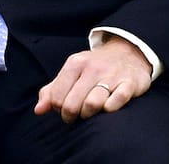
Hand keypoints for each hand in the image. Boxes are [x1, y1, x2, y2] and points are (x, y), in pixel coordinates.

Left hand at [34, 36, 151, 122]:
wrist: (129, 52)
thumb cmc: (95, 68)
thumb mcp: (72, 72)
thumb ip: (52, 90)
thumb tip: (38, 110)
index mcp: (76, 63)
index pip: (56, 97)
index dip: (58, 109)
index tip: (65, 107)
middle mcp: (93, 67)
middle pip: (71, 105)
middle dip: (71, 116)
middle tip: (77, 114)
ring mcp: (112, 75)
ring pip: (92, 105)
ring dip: (89, 114)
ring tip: (91, 111)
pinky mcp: (129, 83)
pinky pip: (116, 102)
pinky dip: (110, 109)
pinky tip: (108, 106)